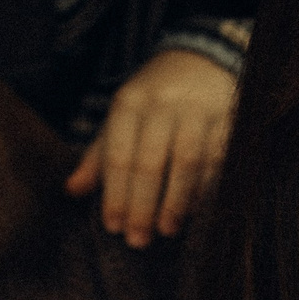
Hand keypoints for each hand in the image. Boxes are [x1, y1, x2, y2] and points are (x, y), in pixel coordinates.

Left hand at [64, 48, 236, 246]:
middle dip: (142, 206)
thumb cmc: (153, 99)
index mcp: (129, 104)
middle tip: (138, 240)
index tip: (114, 227)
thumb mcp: (121, 118)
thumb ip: (99, 156)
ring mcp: (197, 111)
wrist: (202, 60)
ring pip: (186, 164)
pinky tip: (191, 212)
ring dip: (175, 203)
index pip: (119, 156)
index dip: (116, 195)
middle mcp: (162, 105)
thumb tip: (72, 190)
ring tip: (165, 230)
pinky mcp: (226, 120)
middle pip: (150, 164)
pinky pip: (214, 162)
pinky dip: (202, 191)